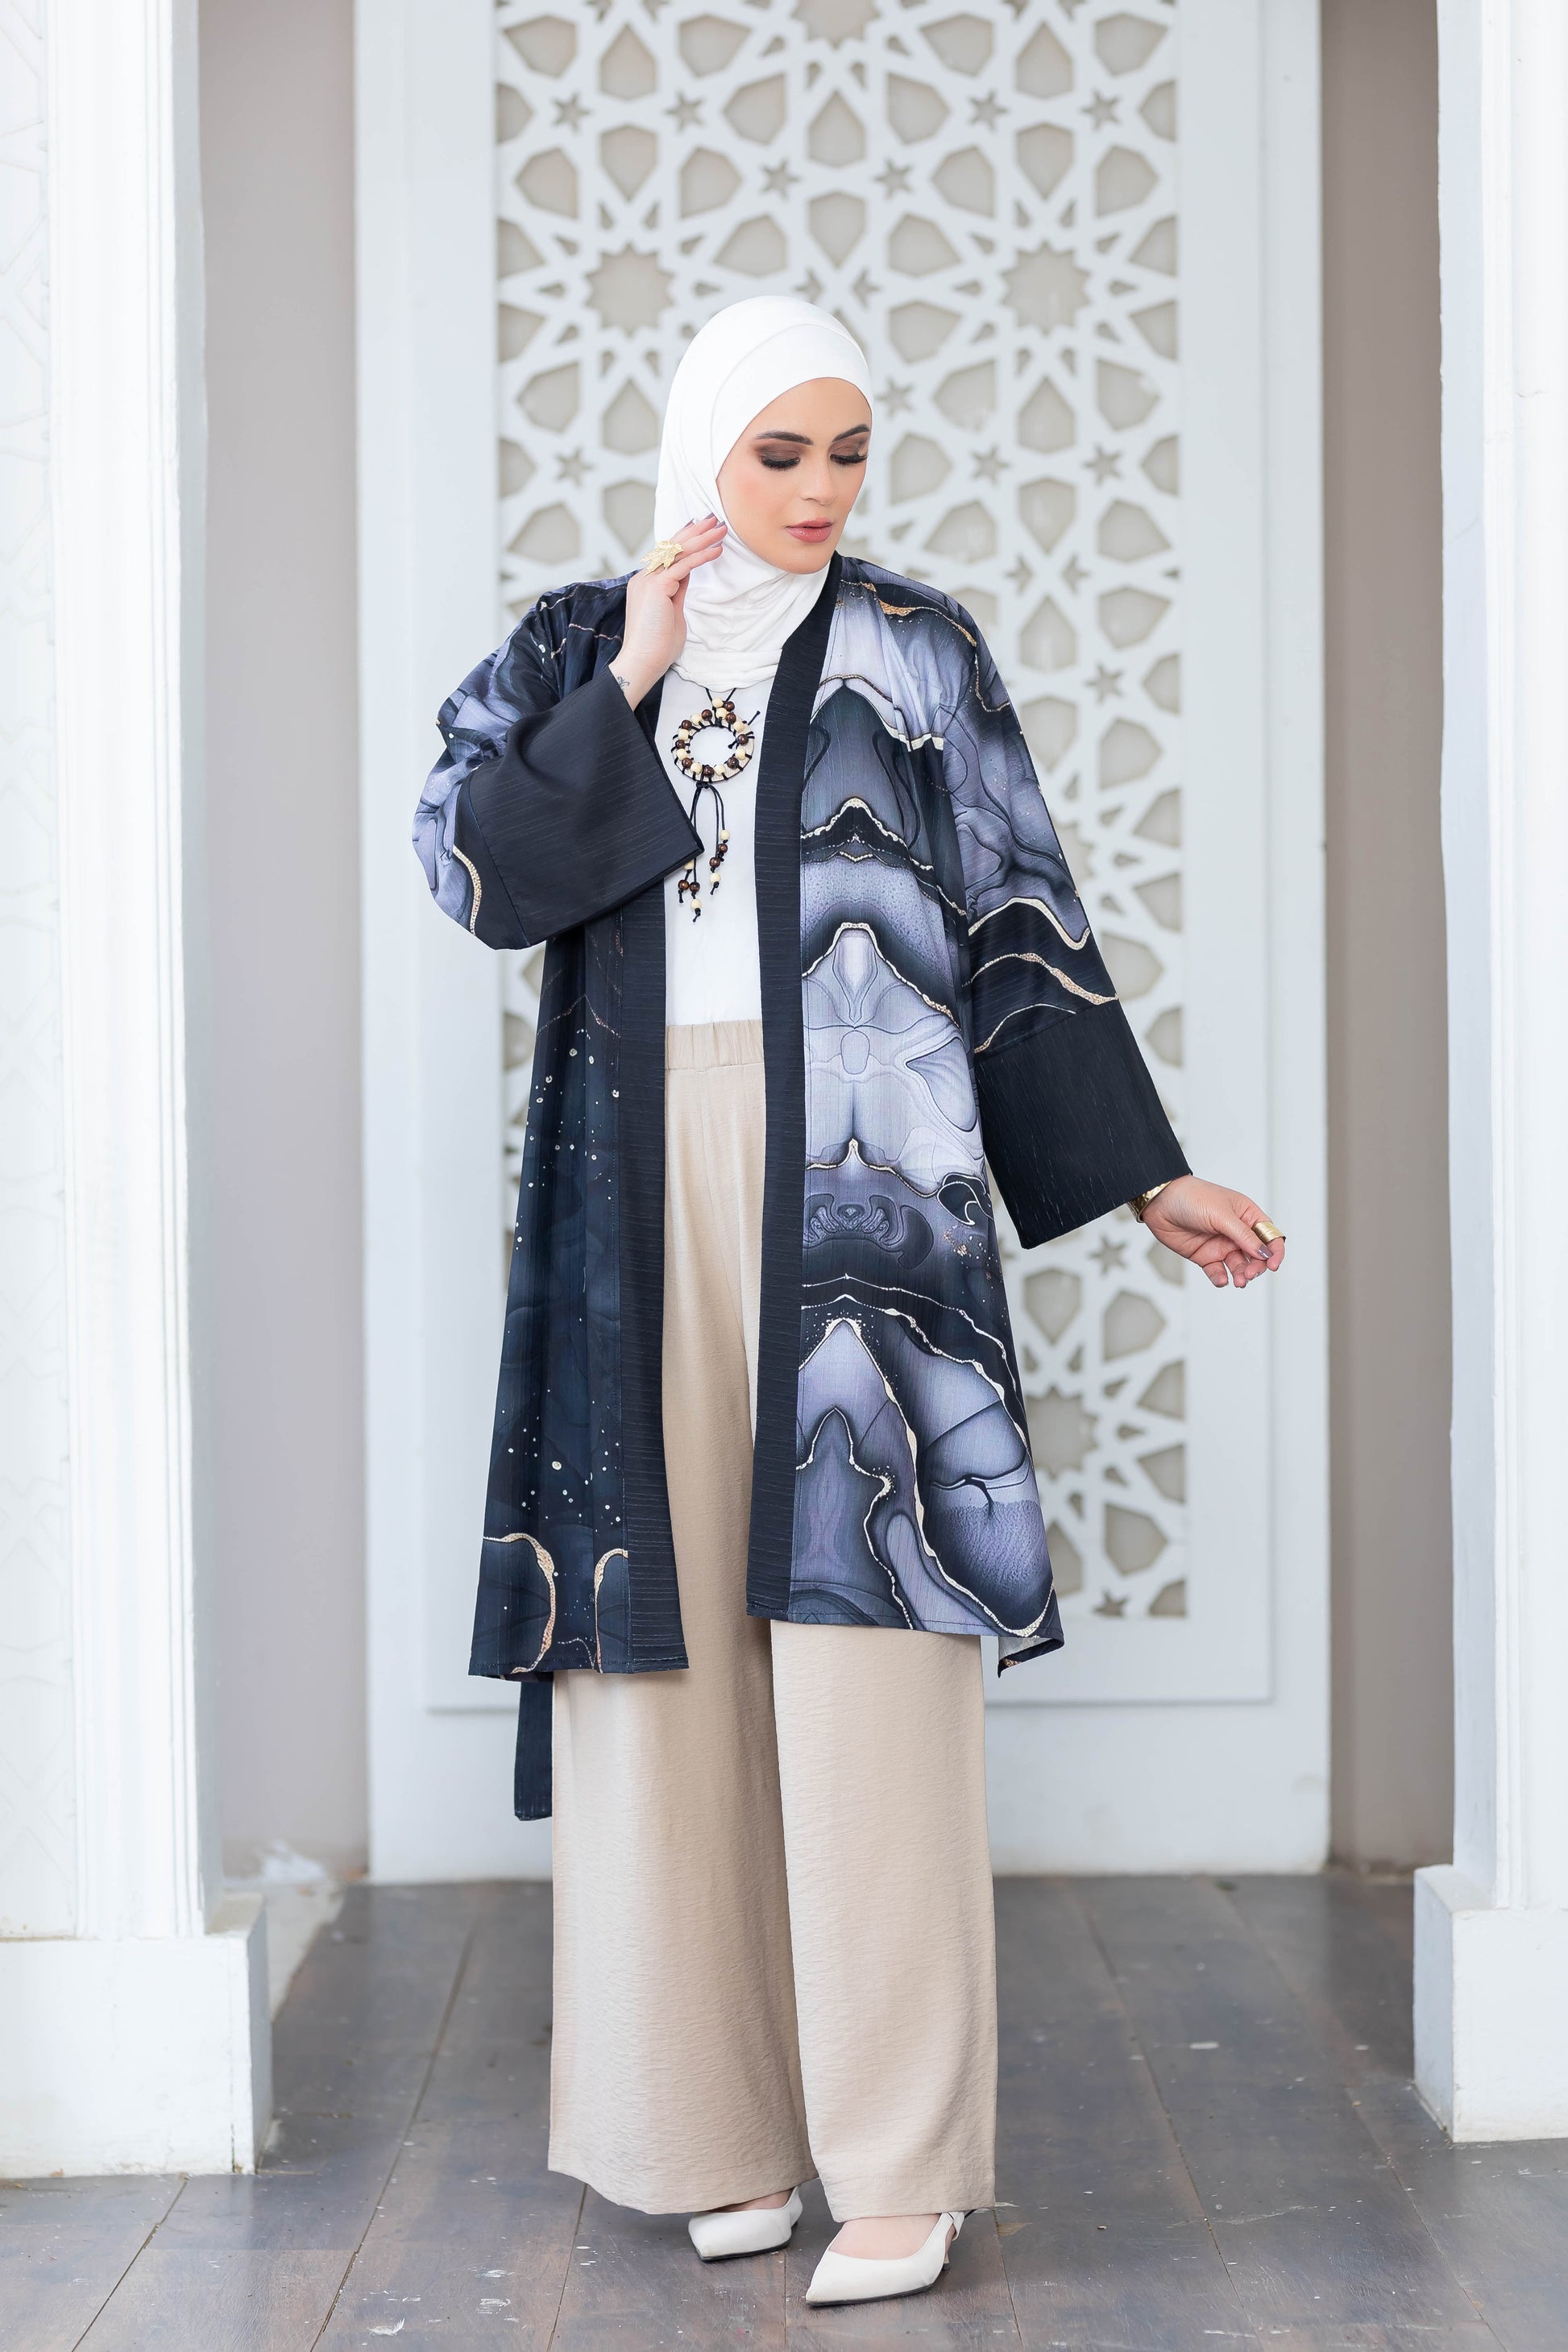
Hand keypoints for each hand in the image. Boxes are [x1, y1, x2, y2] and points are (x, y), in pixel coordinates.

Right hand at [611, 514, 726, 706]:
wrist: (643, 662)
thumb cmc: (657, 644)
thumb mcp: (672, 611)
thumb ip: (677, 590)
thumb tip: (687, 574)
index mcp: (647, 583)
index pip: (667, 553)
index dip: (685, 538)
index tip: (701, 527)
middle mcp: (645, 577)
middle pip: (671, 545)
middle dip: (695, 530)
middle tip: (715, 519)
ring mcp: (648, 580)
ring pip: (678, 551)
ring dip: (702, 538)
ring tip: (721, 529)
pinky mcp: (657, 588)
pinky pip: (683, 565)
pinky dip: (701, 556)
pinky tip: (716, 550)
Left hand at [1141, 1176, 1284, 1289]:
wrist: (1160, 1202)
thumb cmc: (1192, 1198)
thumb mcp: (1222, 1215)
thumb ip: (1243, 1236)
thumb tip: (1265, 1253)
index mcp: (1247, 1215)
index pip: (1269, 1236)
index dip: (1275, 1251)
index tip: (1273, 1265)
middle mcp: (1237, 1231)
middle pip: (1257, 1255)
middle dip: (1257, 1267)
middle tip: (1248, 1274)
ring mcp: (1221, 1244)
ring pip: (1239, 1266)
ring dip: (1241, 1275)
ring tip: (1238, 1281)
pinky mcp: (1205, 1256)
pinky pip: (1218, 1271)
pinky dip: (1222, 1278)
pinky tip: (1221, 1279)